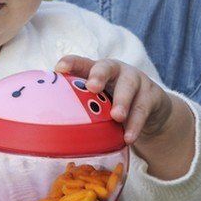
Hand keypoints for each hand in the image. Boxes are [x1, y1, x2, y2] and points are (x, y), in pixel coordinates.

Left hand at [55, 56, 171, 144]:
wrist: (152, 109)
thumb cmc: (114, 103)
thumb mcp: (98, 100)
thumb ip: (80, 104)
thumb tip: (48, 123)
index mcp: (98, 71)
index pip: (82, 63)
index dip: (71, 63)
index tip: (59, 68)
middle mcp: (116, 71)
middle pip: (106, 67)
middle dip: (99, 75)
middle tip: (92, 87)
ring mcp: (136, 81)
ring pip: (129, 87)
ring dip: (122, 102)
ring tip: (116, 117)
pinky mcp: (152, 96)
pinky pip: (143, 110)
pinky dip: (135, 124)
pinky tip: (128, 137)